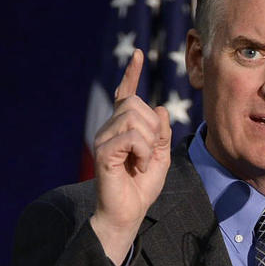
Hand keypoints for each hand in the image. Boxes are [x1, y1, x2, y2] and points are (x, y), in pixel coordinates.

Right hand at [90, 49, 171, 263]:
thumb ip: (162, 133)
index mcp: (123, 127)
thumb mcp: (160, 156)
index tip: (138, 53)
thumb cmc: (142, 187)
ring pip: (135, 119)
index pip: (126, 94)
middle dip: (153, 128)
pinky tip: (138, 167)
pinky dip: (143, 152)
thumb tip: (158, 107)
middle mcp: (110, 128)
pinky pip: (132, 137)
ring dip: (149, 143)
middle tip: (150, 154)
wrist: (128, 212)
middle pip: (137, 105)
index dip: (132, 73)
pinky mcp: (102, 150)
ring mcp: (103, 138)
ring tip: (142, 163)